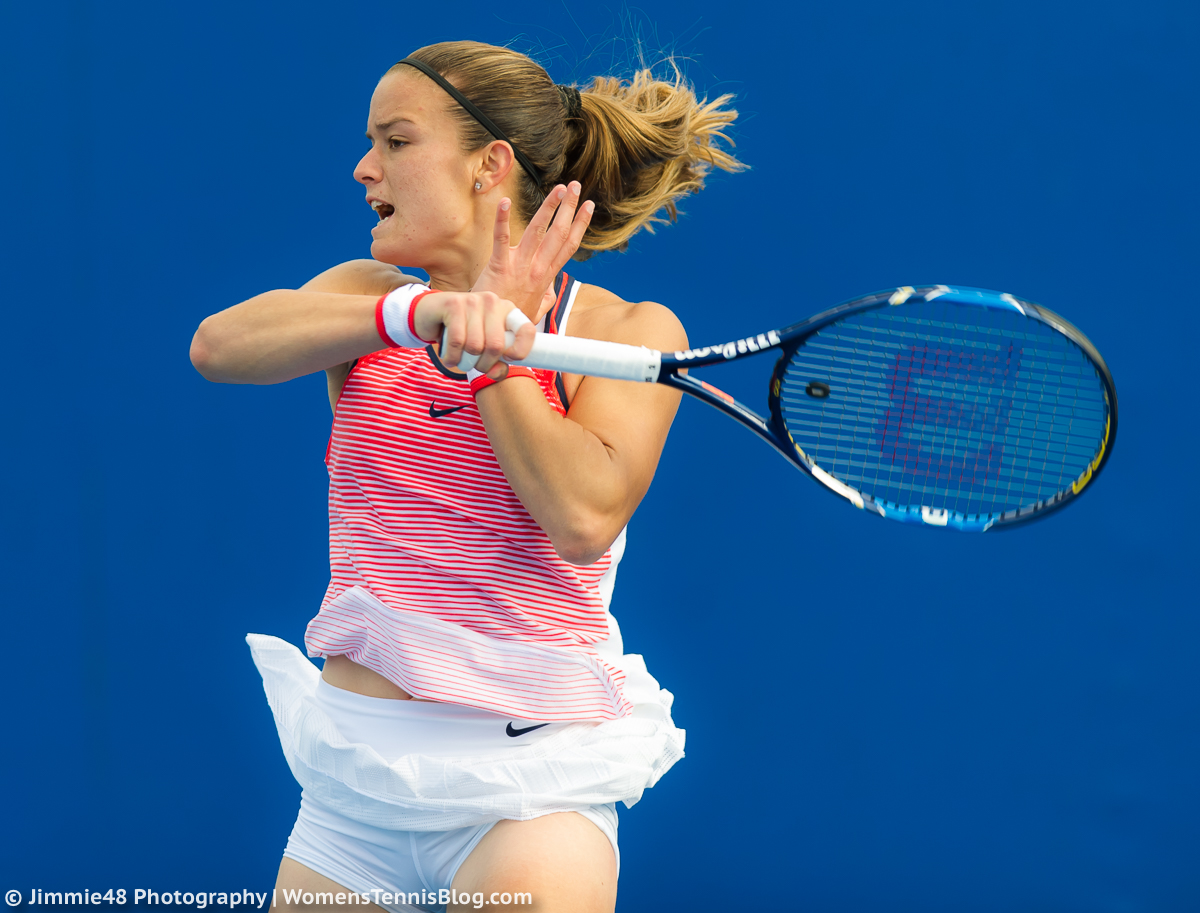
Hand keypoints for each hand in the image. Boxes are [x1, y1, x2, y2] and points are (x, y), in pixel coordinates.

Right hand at [410, 290, 533, 376]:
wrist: (429, 314)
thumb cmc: (461, 332)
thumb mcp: (482, 348)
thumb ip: (495, 362)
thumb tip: (497, 373)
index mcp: (506, 310)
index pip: (527, 330)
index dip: (520, 352)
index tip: (507, 359)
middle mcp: (493, 302)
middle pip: (496, 346)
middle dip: (484, 365)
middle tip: (474, 366)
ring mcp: (473, 300)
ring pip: (475, 346)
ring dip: (465, 362)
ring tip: (460, 360)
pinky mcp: (453, 304)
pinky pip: (457, 342)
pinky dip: (452, 357)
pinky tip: (449, 357)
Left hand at [472, 181, 594, 327]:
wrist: (494, 333)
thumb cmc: (513, 319)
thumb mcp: (537, 311)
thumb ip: (547, 297)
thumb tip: (553, 290)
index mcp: (547, 277)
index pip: (568, 246)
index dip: (580, 224)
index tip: (588, 206)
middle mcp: (537, 269)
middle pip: (559, 234)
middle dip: (569, 208)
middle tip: (576, 186)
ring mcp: (519, 267)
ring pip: (538, 231)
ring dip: (549, 207)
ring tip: (559, 188)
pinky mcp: (498, 266)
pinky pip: (501, 239)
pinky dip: (503, 220)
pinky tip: (506, 201)